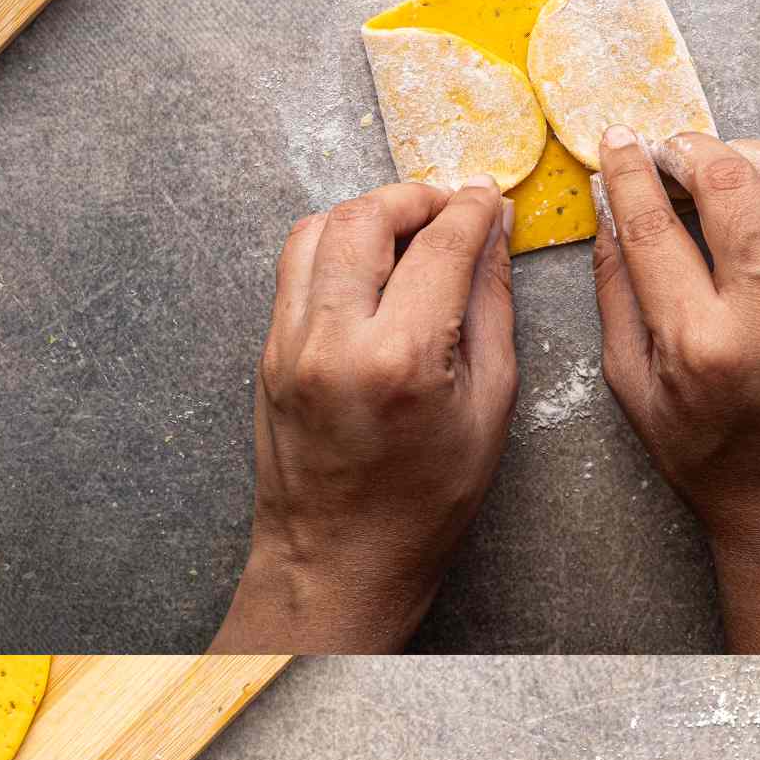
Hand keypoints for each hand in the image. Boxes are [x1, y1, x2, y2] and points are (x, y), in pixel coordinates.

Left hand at [214, 179, 517, 652]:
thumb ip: (490, 311)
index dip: (472, 209)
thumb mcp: (488, 410)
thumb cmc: (423, 505)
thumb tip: (492, 238)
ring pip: (317, 229)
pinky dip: (333, 247)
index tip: (489, 198)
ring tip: (408, 231)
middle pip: (366, 217)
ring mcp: (288, 345)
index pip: (440, 246)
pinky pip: (295, 269)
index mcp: (399, 361)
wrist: (338, 562)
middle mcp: (333, 342)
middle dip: (414, 197)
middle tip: (450, 208)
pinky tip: (369, 267)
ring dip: (367, 214)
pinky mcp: (267, 353)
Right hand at [593, 127, 759, 653]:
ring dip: (747, 152)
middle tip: (671, 148)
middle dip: (689, 148)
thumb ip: (617, 298)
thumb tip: (611, 214)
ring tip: (721, 161)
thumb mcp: (636, 392)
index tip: (619, 143)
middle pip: (727, 181)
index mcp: (699, 343)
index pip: (654, 225)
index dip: (631, 171)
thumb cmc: (712, 460)